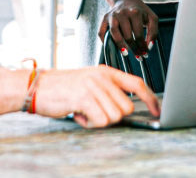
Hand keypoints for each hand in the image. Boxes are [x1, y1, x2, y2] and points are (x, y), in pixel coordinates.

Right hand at [36, 66, 159, 126]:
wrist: (37, 85)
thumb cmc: (62, 87)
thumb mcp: (89, 82)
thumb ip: (108, 90)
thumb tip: (127, 107)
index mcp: (105, 71)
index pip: (136, 83)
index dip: (150, 98)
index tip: (157, 110)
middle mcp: (101, 76)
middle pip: (127, 107)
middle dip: (113, 115)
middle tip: (95, 110)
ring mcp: (93, 86)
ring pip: (114, 116)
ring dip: (99, 120)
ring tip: (84, 110)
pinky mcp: (84, 97)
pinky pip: (101, 121)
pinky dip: (90, 123)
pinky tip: (78, 113)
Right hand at [99, 0, 158, 56]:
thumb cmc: (140, 11)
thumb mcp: (151, 18)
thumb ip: (153, 32)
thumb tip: (149, 47)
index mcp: (135, 12)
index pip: (139, 34)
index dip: (142, 46)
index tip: (145, 54)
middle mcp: (122, 13)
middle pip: (127, 35)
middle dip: (133, 48)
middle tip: (138, 56)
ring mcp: (112, 15)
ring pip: (114, 32)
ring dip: (120, 45)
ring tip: (125, 54)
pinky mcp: (105, 18)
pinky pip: (101, 31)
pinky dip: (104, 41)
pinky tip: (112, 47)